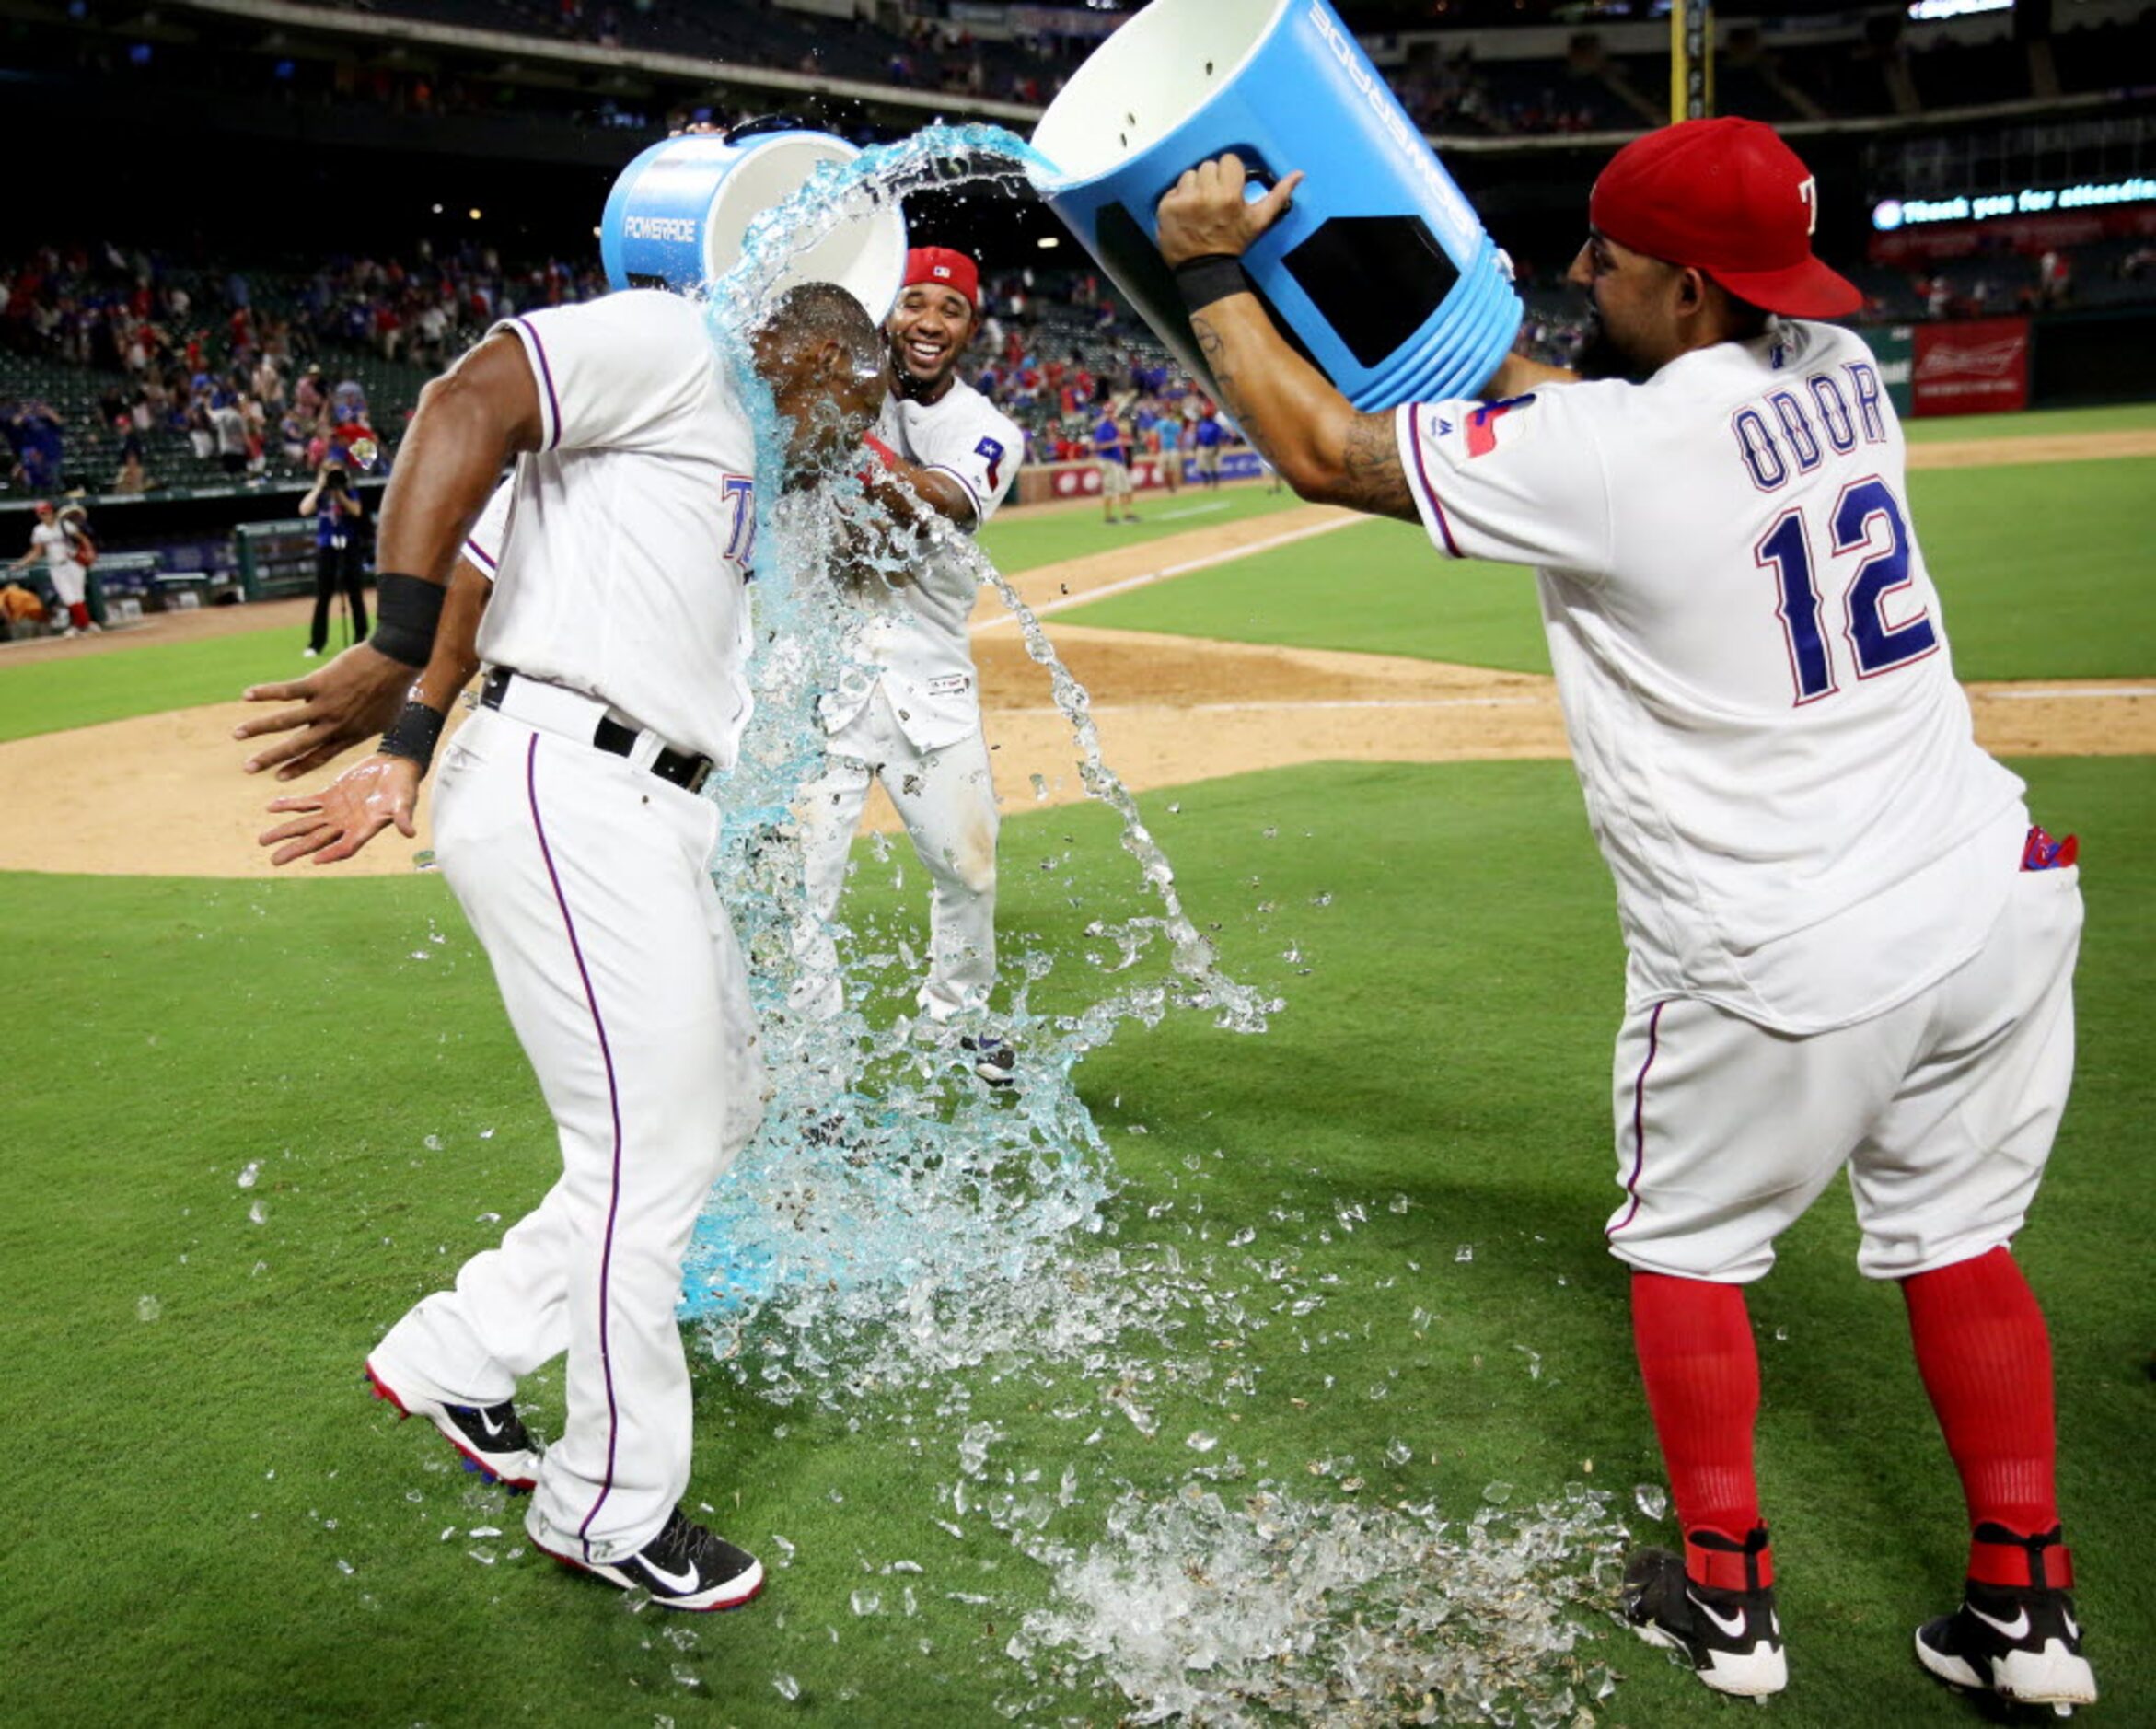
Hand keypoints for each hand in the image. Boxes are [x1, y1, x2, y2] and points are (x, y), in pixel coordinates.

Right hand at [234, 641, 411, 779]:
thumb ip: (365, 728)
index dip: (298, 768)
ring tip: (237, 735)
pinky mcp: (320, 683)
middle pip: (297, 746)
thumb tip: (357, 730)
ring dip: (259, 728)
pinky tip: (246, 695)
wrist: (397, 663)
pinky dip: (266, 693)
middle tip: (248, 769)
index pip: (319, 757)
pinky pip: (288, 690)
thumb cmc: (394, 689)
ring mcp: (326, 705)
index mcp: (349, 735)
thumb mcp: (384, 719)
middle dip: (271, 759)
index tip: (278, 778)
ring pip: (286, 721)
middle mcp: (334, 725)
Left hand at [258, 752, 421, 866]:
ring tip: (263, 841)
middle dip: (295, 850)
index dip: (331, 854)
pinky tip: (271, 808)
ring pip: (306, 825)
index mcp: (365, 829)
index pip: (345, 847)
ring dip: (285, 832)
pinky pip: (306, 804)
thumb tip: (409, 833)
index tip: (315, 860)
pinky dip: (289, 805)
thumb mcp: (405, 801)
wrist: (396, 766)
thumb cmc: (404, 786)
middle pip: (317, 841)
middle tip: (274, 861)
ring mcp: (336, 812)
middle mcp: (346, 825)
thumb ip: (403, 817)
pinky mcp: (330, 796)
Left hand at [1155, 154, 1303, 268]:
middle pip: (1207, 166)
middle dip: (1212, 180)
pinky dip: (1178, 199)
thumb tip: (1299, 174)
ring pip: (1189, 175)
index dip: (1229, 174)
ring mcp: (1183, 201)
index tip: (1229, 188)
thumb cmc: (1234, 243)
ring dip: (1194, 187)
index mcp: (1229, 195)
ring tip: (1199, 206)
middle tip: (1214, 200)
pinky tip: (1186, 213)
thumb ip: (1278, 195)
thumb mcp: (1259, 221)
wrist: (1206, 269)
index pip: (1228, 161)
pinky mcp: (1166, 208)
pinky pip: (1173, 189)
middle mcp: (1205, 195)